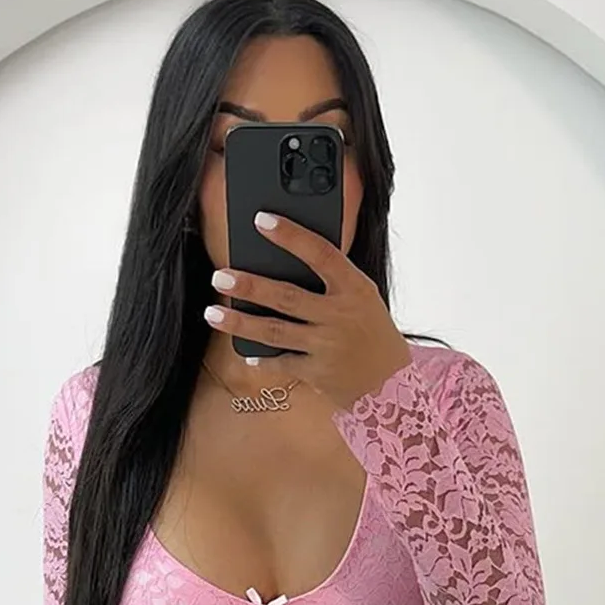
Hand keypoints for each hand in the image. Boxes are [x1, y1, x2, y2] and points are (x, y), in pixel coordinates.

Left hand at [204, 211, 410, 413]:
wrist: (392, 384)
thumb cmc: (372, 332)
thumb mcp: (362, 297)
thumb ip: (332, 279)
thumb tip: (285, 255)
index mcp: (355, 288)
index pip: (321, 253)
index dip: (290, 235)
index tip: (261, 220)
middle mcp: (339, 316)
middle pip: (286, 296)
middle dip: (249, 286)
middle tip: (220, 276)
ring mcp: (327, 347)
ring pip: (275, 332)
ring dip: (240, 323)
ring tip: (212, 313)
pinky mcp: (318, 374)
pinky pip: (282, 363)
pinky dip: (263, 359)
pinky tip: (245, 353)